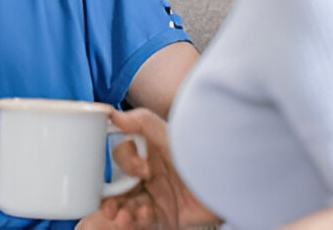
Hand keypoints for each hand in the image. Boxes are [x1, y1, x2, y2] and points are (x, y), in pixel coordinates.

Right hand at [76, 108, 218, 229]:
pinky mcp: (165, 217)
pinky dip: (136, 223)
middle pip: (118, 189)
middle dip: (110, 199)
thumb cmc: (195, 155)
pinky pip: (142, 224)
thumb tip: (110, 114)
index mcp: (147, 154)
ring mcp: (156, 198)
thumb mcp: (166, 134)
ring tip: (124, 215)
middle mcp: (149, 177)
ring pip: (127, 209)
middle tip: (111, 206)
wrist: (222, 183)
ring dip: (121, 213)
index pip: (122, 160)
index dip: (126, 165)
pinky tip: (144, 216)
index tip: (142, 169)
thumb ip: (138, 121)